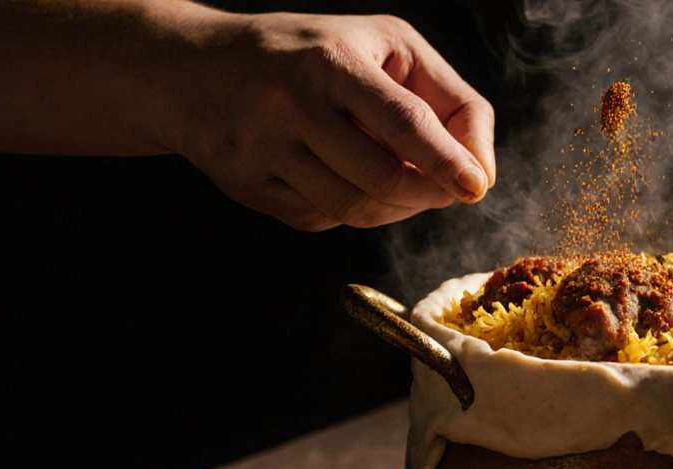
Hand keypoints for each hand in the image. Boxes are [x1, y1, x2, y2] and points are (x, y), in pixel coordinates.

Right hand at [165, 12, 495, 230]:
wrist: (192, 68)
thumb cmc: (312, 54)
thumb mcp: (382, 46)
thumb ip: (444, 98)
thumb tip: (480, 172)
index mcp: (332, 61)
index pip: (404, 122)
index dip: (447, 161)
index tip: (475, 188)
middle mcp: (292, 104)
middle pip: (383, 178)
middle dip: (427, 193)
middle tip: (447, 189)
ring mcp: (263, 148)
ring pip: (355, 208)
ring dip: (396, 208)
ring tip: (404, 185)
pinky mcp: (246, 185)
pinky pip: (321, 219)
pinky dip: (351, 211)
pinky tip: (348, 181)